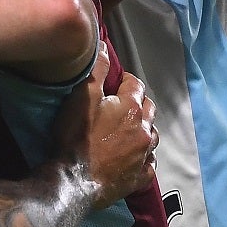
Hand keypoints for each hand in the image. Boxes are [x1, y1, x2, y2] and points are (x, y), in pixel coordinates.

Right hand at [53, 60, 156, 208]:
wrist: (73, 180)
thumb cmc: (75, 137)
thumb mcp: (81, 98)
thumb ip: (96, 70)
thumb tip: (105, 46)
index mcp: (131, 108)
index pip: (136, 84)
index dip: (125, 80)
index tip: (114, 83)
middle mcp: (144, 130)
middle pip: (149, 109)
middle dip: (138, 103)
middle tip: (120, 105)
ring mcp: (144, 155)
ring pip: (152, 136)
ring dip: (143, 130)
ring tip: (128, 131)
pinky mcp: (140, 178)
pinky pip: (150, 164)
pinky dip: (144, 158)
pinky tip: (134, 158)